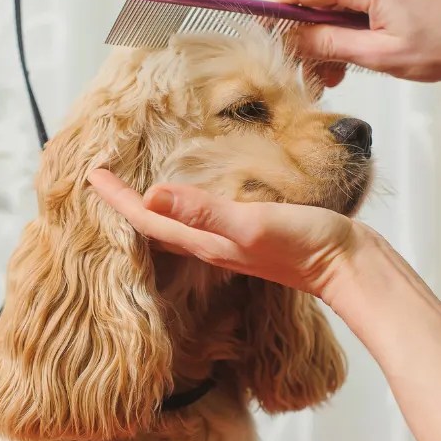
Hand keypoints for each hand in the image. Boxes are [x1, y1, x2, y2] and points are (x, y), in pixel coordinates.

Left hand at [87, 169, 368, 300]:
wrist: (350, 267)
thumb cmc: (305, 245)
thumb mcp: (251, 224)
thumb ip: (204, 211)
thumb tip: (153, 193)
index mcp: (204, 242)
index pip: (147, 217)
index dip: (117, 197)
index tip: (90, 173)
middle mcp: (210, 244)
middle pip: (154, 224)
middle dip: (124, 204)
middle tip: (101, 180)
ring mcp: (230, 241)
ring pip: (177, 223)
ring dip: (152, 205)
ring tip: (133, 186)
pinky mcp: (251, 234)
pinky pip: (203, 219)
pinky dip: (185, 204)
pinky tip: (191, 196)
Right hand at [267, 0, 440, 82]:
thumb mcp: (380, 56)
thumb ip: (330, 45)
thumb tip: (288, 38)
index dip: (271, 11)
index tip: (259, 39)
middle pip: (309, 0)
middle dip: (301, 39)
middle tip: (303, 76)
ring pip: (326, 10)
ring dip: (321, 44)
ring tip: (330, 79)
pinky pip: (345, 11)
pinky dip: (339, 37)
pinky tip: (344, 66)